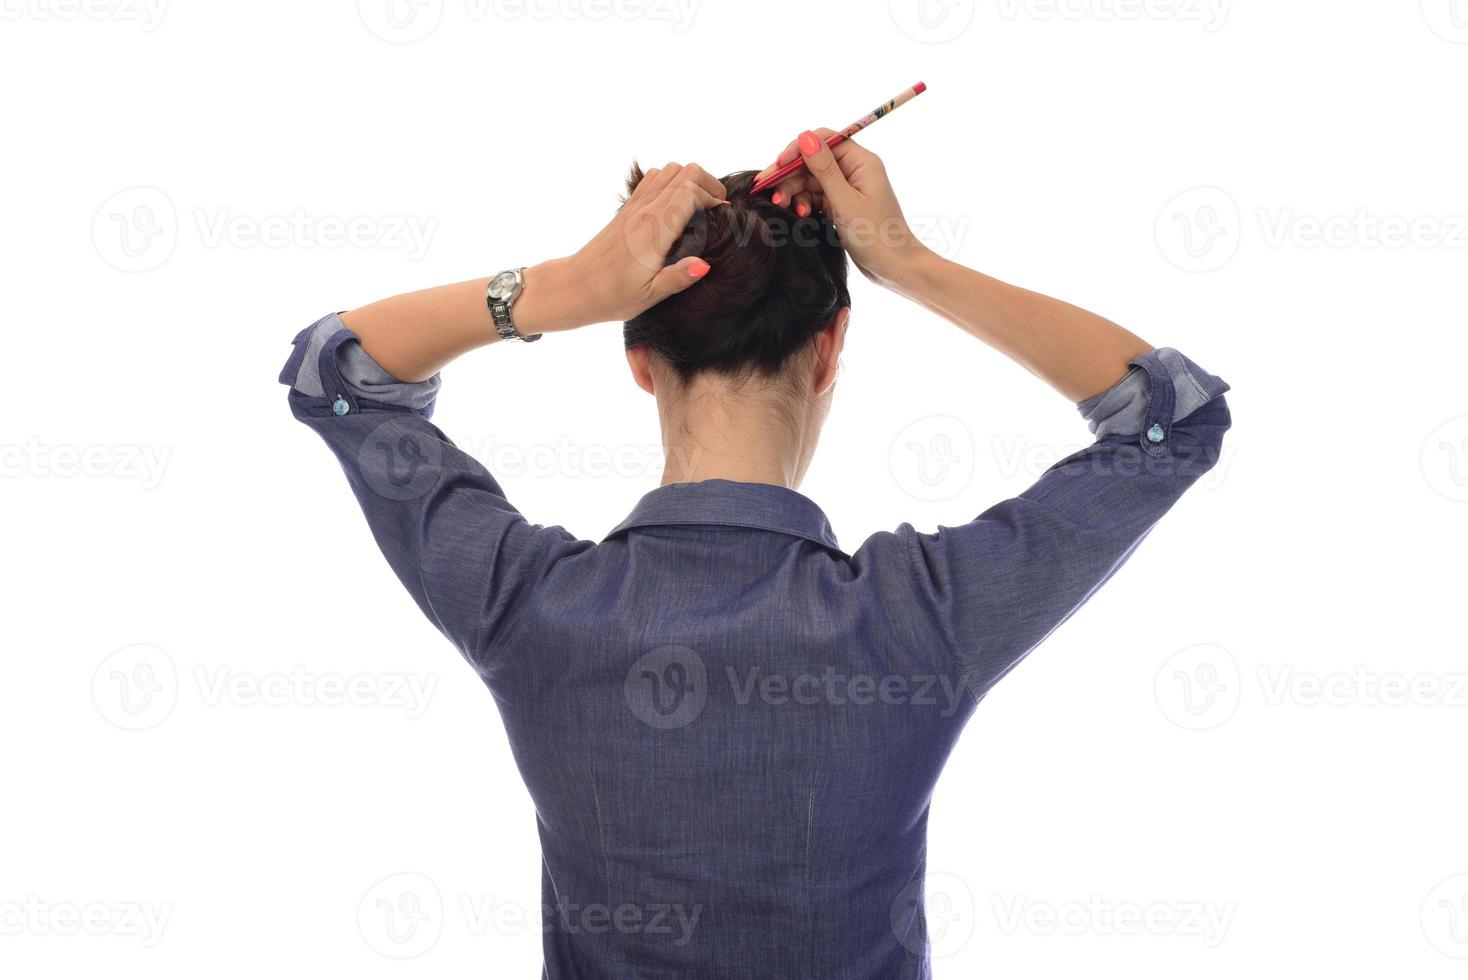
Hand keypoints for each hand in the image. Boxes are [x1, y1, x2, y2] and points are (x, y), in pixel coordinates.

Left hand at [566, 162, 726, 323]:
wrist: (575, 287)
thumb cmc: (612, 296)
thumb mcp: (649, 295)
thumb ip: (678, 278)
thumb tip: (704, 265)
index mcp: (654, 232)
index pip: (690, 193)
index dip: (712, 199)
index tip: (723, 216)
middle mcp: (644, 212)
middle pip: (683, 172)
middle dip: (707, 183)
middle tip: (718, 206)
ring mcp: (634, 207)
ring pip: (668, 171)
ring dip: (689, 181)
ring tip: (700, 205)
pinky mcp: (627, 209)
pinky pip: (652, 180)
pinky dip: (671, 182)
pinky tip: (676, 206)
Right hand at [752, 130, 931, 287]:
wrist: (893, 267)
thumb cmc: (876, 236)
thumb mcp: (845, 201)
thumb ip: (824, 169)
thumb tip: (805, 136)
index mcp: (861, 162)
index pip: (823, 141)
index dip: (798, 149)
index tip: (778, 166)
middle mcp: (854, 170)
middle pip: (812, 162)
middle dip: (789, 175)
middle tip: (766, 190)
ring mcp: (846, 188)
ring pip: (810, 180)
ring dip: (793, 192)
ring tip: (782, 206)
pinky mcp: (841, 205)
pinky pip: (815, 197)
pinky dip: (804, 203)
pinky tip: (800, 215)